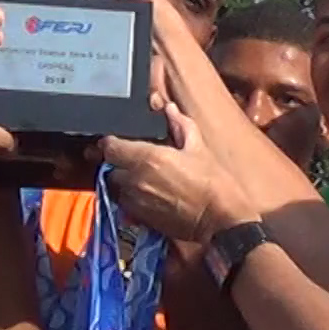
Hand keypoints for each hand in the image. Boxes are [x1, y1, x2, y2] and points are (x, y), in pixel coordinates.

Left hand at [100, 106, 254, 243]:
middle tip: (132, 160)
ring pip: (114, 188)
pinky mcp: (139, 218)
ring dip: (121, 182)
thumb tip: (169, 109)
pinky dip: (128, 198)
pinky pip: (123, 204)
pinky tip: (145, 195)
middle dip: (116, 163)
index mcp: (147, 157)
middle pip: (109, 168)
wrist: (219, 219)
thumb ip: (180, 125)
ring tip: (138, 178)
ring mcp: (135, 201)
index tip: (118, 142)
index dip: (111, 143)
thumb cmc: (212, 182)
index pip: (110, 146)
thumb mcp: (199, 148)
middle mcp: (135, 179)